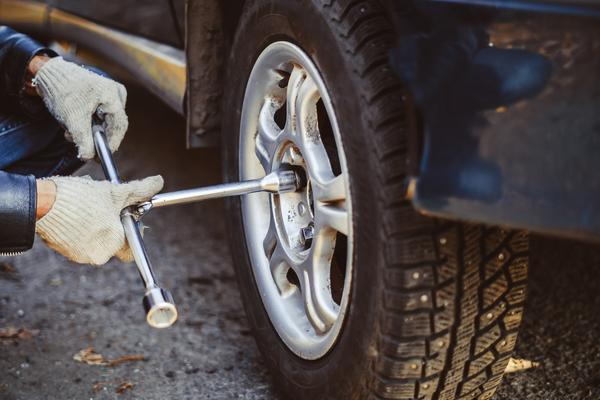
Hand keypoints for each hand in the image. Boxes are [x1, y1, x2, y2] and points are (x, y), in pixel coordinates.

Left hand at [33, 57, 127, 160]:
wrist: (49, 74)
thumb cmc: (62, 91)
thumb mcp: (72, 119)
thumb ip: (83, 140)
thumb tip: (89, 157)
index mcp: (112, 94)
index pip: (119, 125)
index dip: (112, 143)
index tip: (102, 157)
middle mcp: (115, 93)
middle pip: (111, 124)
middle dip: (94, 137)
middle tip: (83, 148)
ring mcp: (109, 94)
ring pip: (103, 122)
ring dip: (86, 131)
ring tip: (69, 131)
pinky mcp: (101, 97)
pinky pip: (98, 117)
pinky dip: (85, 123)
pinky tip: (72, 122)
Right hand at [35, 175, 163, 264]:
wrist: (42, 203)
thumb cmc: (80, 198)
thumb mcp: (114, 191)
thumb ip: (139, 191)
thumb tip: (158, 182)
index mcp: (115, 242)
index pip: (132, 247)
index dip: (131, 231)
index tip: (125, 217)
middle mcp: (99, 254)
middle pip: (114, 242)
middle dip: (112, 226)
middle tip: (105, 208)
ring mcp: (80, 255)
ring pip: (97, 241)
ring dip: (96, 227)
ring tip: (88, 209)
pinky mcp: (64, 251)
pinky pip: (80, 241)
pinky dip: (81, 230)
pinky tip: (76, 215)